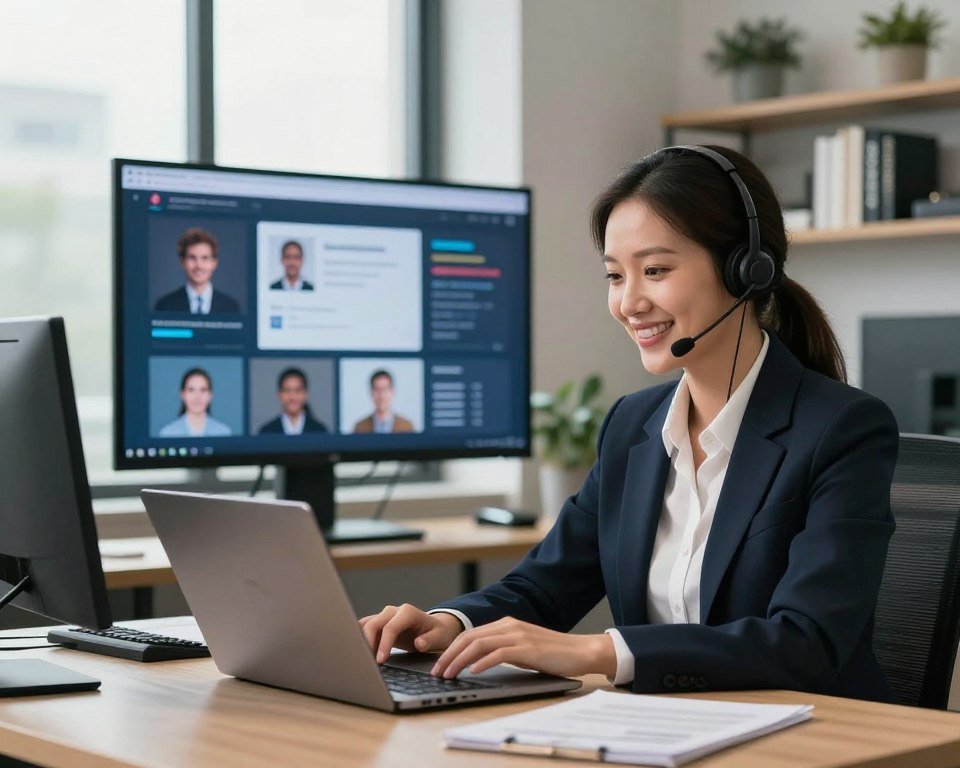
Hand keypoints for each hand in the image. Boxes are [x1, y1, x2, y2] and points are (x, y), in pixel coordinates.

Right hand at [359, 604, 463, 662]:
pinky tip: (358, 652)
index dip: (383, 644)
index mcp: (408, 612)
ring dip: (361, 641)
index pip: (390, 627)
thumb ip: (430, 640)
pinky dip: (359, 638)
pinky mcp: (380, 623)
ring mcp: (385, 616)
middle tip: (367, 662)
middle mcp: (394, 611)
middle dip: (367, 643)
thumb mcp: (440, 638)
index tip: (380, 660)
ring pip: (366, 625)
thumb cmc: (438, 633)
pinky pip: (365, 628)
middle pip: (373, 624)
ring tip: (362, 660)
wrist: (435, 628)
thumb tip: (419, 643)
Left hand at [430, 617, 616, 679]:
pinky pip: (499, 653)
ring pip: (479, 644)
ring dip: (460, 660)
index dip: (451, 650)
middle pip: (469, 637)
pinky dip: (482, 662)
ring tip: (449, 674)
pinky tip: (473, 672)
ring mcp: (518, 635)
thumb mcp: (521, 649)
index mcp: (505, 624)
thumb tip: (477, 662)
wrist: (580, 651)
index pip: (470, 634)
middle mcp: (509, 626)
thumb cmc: (551, 654)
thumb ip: (502, 650)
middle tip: (437, 672)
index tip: (439, 665)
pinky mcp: (527, 648)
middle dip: (449, 655)